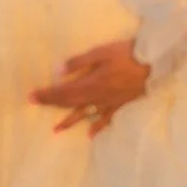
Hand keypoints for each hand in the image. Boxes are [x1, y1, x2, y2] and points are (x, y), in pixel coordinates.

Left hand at [28, 37, 151, 136]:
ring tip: (56, 130)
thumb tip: (58, 71)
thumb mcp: (101, 52)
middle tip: (36, 106)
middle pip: (70, 102)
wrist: (154, 64)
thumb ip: (79, 62)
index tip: (32, 97)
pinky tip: (90, 134)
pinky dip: (97, 127)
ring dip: (69, 121)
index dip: (47, 94)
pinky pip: (106, 119)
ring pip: (85, 114)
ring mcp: (108, 102)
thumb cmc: (127, 54)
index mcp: (90, 83)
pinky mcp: (120, 104)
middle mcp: (97, 97)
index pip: (63, 91)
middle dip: (52, 104)